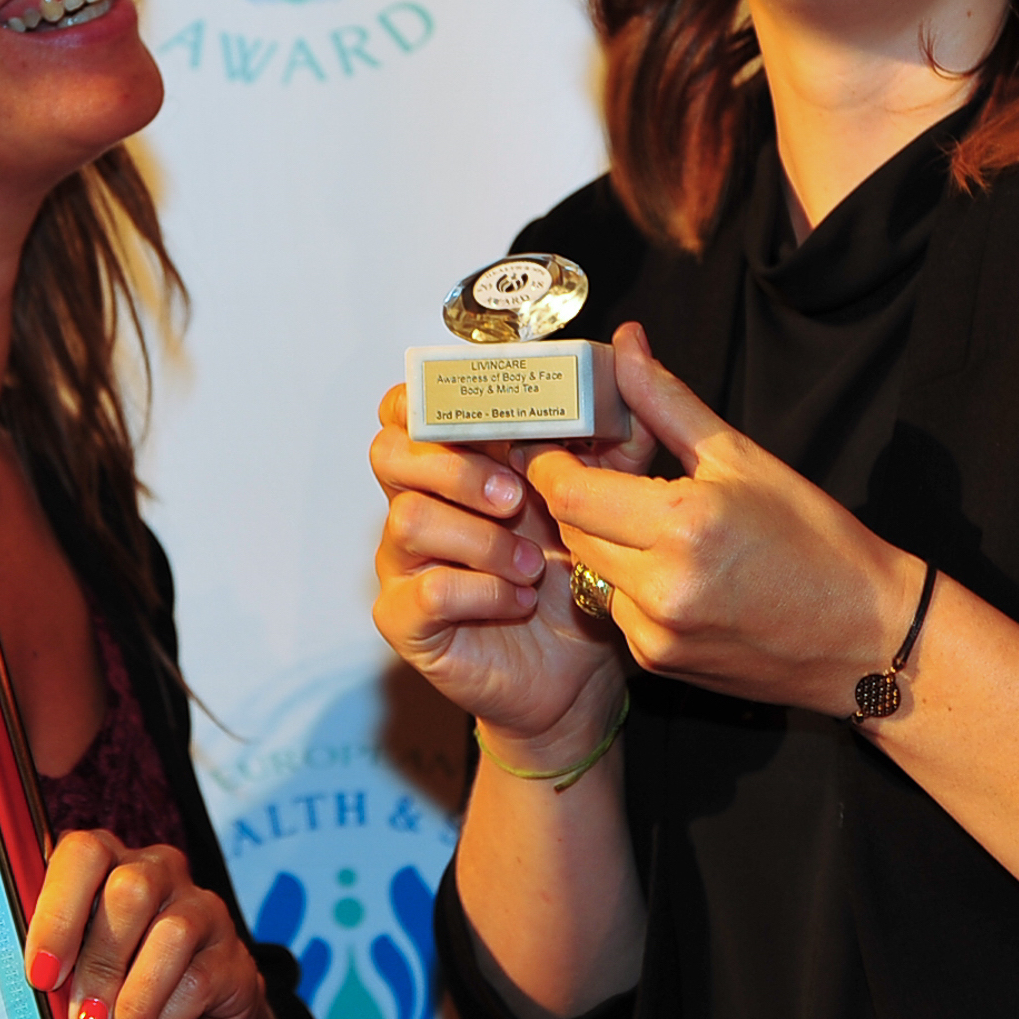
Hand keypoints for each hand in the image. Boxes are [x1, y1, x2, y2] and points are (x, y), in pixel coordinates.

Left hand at [23, 832, 267, 1018]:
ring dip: (133, 1001)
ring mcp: (202, 909)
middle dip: (98, 963)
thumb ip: (55, 959)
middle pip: (129, 890)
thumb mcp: (78, 965)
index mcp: (109, 861)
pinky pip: (198, 982)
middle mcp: (158, 871)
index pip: (82, 853)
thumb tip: (26, 988)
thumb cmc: (115, 982)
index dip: (58, 911)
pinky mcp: (233, 955)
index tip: (40, 974)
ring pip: (171, 935)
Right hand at [370, 381, 653, 748]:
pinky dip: (481, 590)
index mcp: (453, 465)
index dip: (438, 402)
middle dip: (456, 466)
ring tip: (532, 564)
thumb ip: (615, 432)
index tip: (501, 419)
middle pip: (388, 452)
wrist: (575, 673)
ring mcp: (404, 564)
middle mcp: (416, 505)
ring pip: (408, 519)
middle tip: (515, 495)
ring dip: (481, 537)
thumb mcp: (605, 497)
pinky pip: (426, 590)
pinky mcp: (406, 620)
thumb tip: (630, 345)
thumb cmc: (575, 581)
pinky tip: (519, 599)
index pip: (406, 408)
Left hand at [523, 324, 918, 715]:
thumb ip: (666, 402)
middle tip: (598, 468)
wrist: (866, 636)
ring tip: (643, 517)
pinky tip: (669, 566)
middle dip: (576, 496)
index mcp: (683, 525)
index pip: (569, 493)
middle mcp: (662, 586)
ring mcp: (657, 631)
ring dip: (600, 538)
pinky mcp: (659, 660)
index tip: (553, 443)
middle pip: (572, 529)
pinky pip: (615, 608)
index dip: (548, 465)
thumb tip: (626, 343)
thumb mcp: (742, 457)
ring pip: (589, 569)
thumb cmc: (816, 541)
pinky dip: (626, 581)